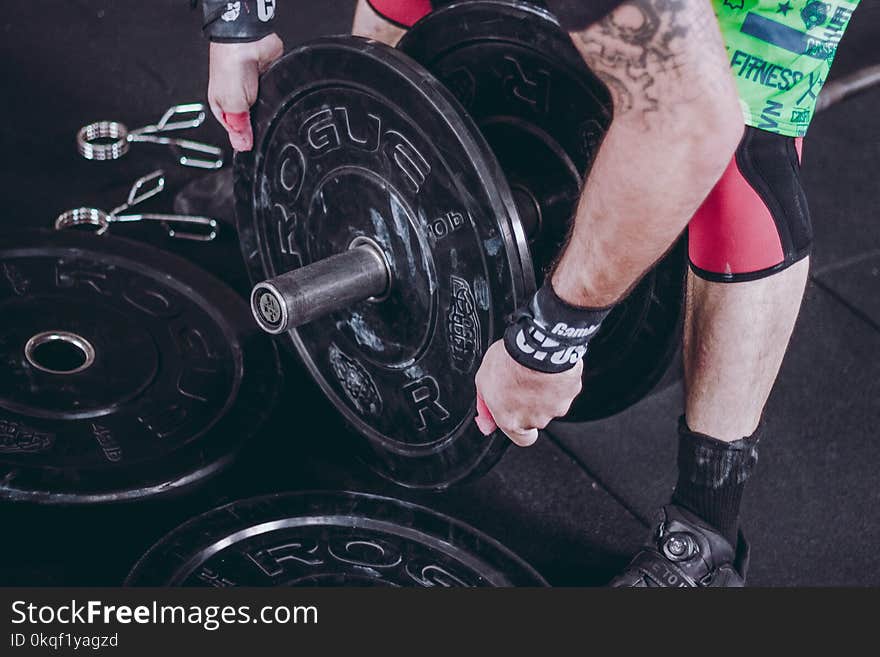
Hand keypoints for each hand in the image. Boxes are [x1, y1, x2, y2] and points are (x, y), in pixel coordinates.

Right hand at [207, 33, 283, 150]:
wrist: (247, 41)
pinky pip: (275, 98)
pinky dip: (277, 98)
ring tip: (266, 105)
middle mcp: (237, 99)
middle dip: (258, 124)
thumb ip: (239, 127)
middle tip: (261, 122)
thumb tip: (242, 146)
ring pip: (265, 110)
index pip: (235, 131)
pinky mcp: (268, 82)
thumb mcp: (232, 106)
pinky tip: (274, 96)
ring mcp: (253, 91)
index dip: (245, 138)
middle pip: (251, 122)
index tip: (252, 143)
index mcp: (222, 107)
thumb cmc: (230, 66)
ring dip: (268, 110)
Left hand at [474, 340, 581, 446]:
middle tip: (521, 381)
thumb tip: (486, 425)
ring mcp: (556, 407)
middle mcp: (536, 419)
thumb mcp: (483, 383)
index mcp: (512, 421)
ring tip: (534, 371)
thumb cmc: (509, 362)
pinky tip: (548, 367)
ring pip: (551, 403)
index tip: (516, 412)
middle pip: (536, 418)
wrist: (535, 345)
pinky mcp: (571, 392)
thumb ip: (485, 408)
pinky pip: (564, 388)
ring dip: (545, 391)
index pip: (522, 439)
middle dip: (530, 402)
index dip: (520, 427)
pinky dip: (558, 380)